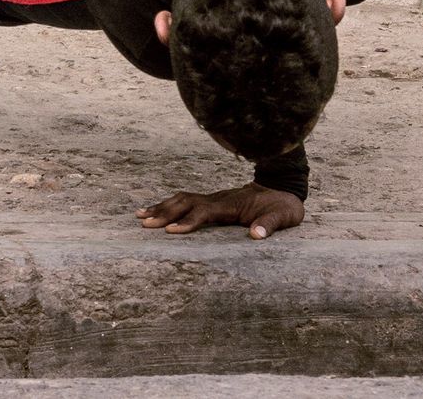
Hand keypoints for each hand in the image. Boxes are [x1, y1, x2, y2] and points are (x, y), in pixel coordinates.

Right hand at [136, 182, 304, 238]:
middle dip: (164, 214)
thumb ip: (270, 224)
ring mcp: (213, 198)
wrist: (283, 187)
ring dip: (161, 207)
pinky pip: (185, 201)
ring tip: (140, 215)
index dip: (188, 222)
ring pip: (181, 200)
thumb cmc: (282, 205)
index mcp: (231, 205)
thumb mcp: (283, 216)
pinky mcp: (212, 201)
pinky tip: (157, 210)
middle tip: (144, 224)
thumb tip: (256, 235)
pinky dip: (168, 204)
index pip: (204, 212)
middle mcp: (218, 199)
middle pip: (185, 203)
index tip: (170, 232)